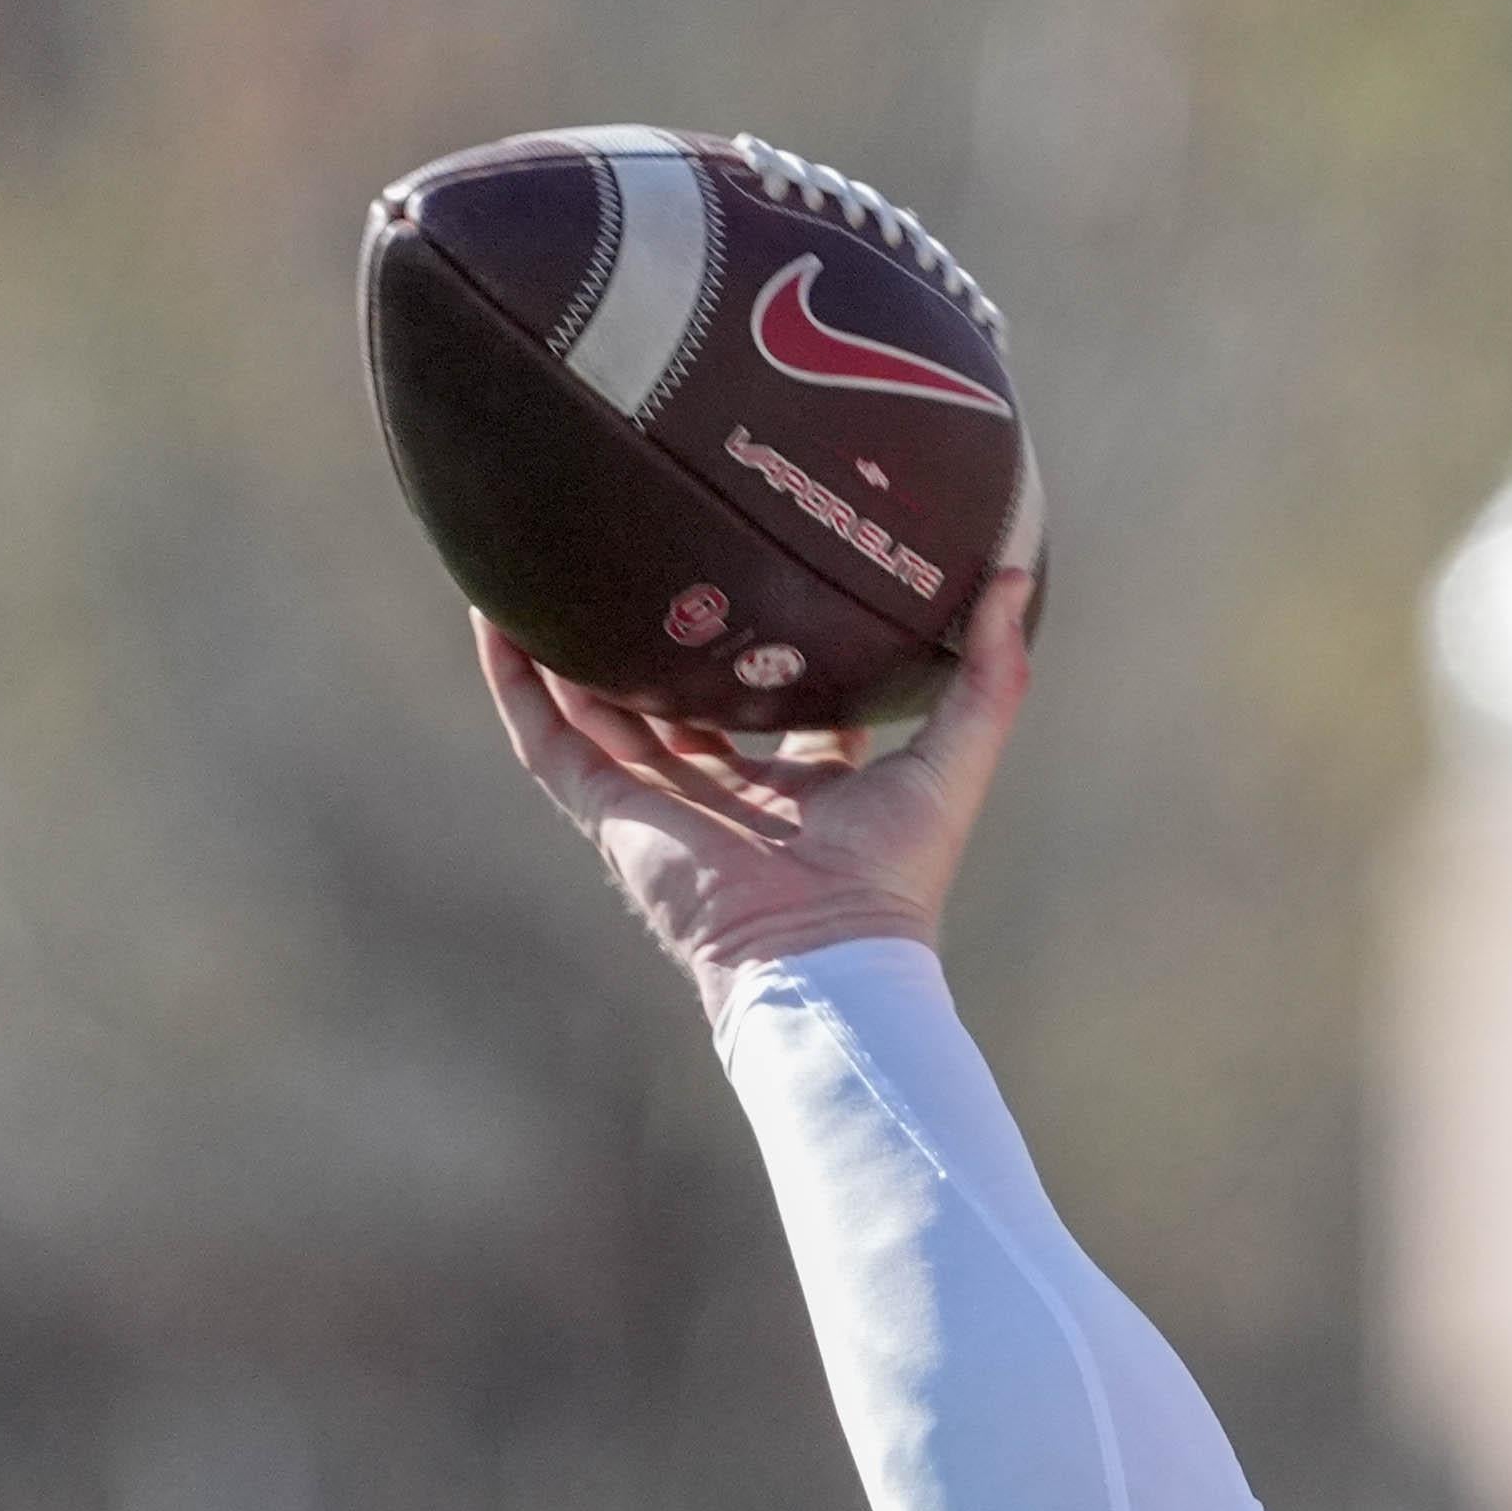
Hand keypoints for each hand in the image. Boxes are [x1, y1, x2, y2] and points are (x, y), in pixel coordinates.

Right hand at [476, 567, 1036, 1006]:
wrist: (821, 958)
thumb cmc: (893, 880)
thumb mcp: (953, 760)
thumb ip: (989, 677)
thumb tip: (1017, 576)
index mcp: (805, 790)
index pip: (782, 708)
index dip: (770, 648)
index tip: (760, 573)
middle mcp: (727, 797)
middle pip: (681, 703)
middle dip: (659, 637)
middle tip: (642, 552)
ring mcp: (661, 807)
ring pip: (600, 712)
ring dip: (570, 646)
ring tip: (545, 563)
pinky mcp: (611, 819)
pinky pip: (548, 741)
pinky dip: (517, 683)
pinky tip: (494, 616)